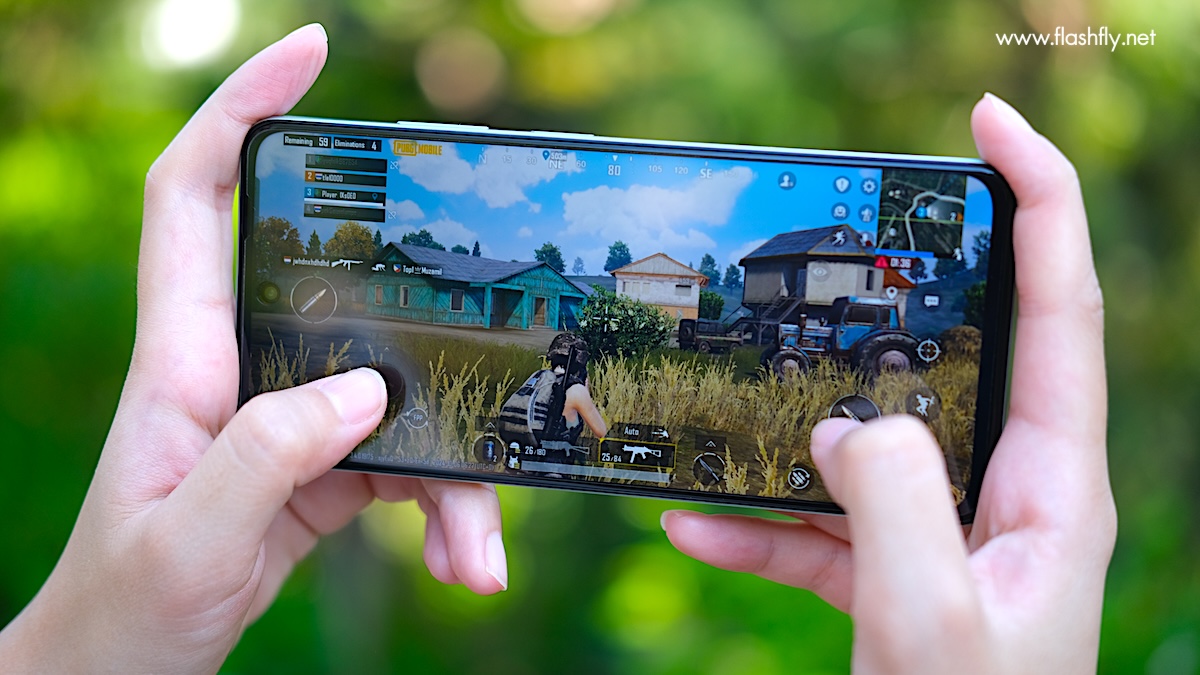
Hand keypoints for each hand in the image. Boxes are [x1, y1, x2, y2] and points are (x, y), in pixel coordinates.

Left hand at [0, 25, 505, 673]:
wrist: (132, 671)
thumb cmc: (128, 609)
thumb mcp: (185, 542)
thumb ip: (265, 458)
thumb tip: (363, 394)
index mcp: (184, 360)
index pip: (193, 197)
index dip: (240, 112)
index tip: (309, 56)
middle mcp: (244, 369)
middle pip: (338, 283)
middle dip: (416, 278)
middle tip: (489, 276)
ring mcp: (293, 416)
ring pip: (398, 392)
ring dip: (457, 468)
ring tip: (478, 552)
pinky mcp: (328, 465)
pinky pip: (411, 461)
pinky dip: (448, 511)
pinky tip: (466, 564)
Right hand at [663, 93, 1113, 672]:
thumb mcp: (929, 620)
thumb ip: (887, 500)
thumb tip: (842, 422)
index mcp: (1053, 491)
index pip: (1060, 310)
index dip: (1037, 201)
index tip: (986, 126)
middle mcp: (1009, 499)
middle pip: (962, 354)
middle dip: (901, 293)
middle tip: (842, 238)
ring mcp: (948, 536)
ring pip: (870, 444)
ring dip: (796, 431)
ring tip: (732, 408)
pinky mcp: (896, 576)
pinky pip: (822, 527)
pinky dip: (760, 523)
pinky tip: (695, 527)